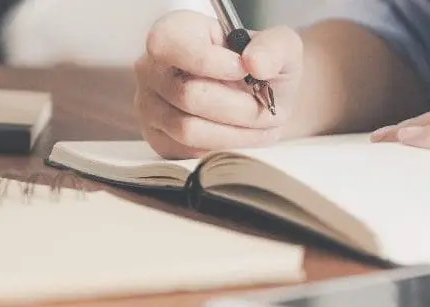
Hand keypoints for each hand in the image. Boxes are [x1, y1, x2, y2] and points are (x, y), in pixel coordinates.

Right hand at [134, 10, 303, 158]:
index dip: (210, 62)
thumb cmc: (261, 67)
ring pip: (188, 129)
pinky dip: (224, 148)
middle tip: (267, 109)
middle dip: (239, 107)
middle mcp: (151, 68)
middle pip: (188, 95)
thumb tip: (255, 63)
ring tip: (262, 125)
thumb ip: (274, 47)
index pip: (171, 46)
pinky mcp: (158, 138)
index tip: (244, 70)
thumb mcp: (279, 46)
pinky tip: (243, 135)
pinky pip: (188, 151)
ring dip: (235, 133)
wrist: (258, 97)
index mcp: (174, 32)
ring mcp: (149, 105)